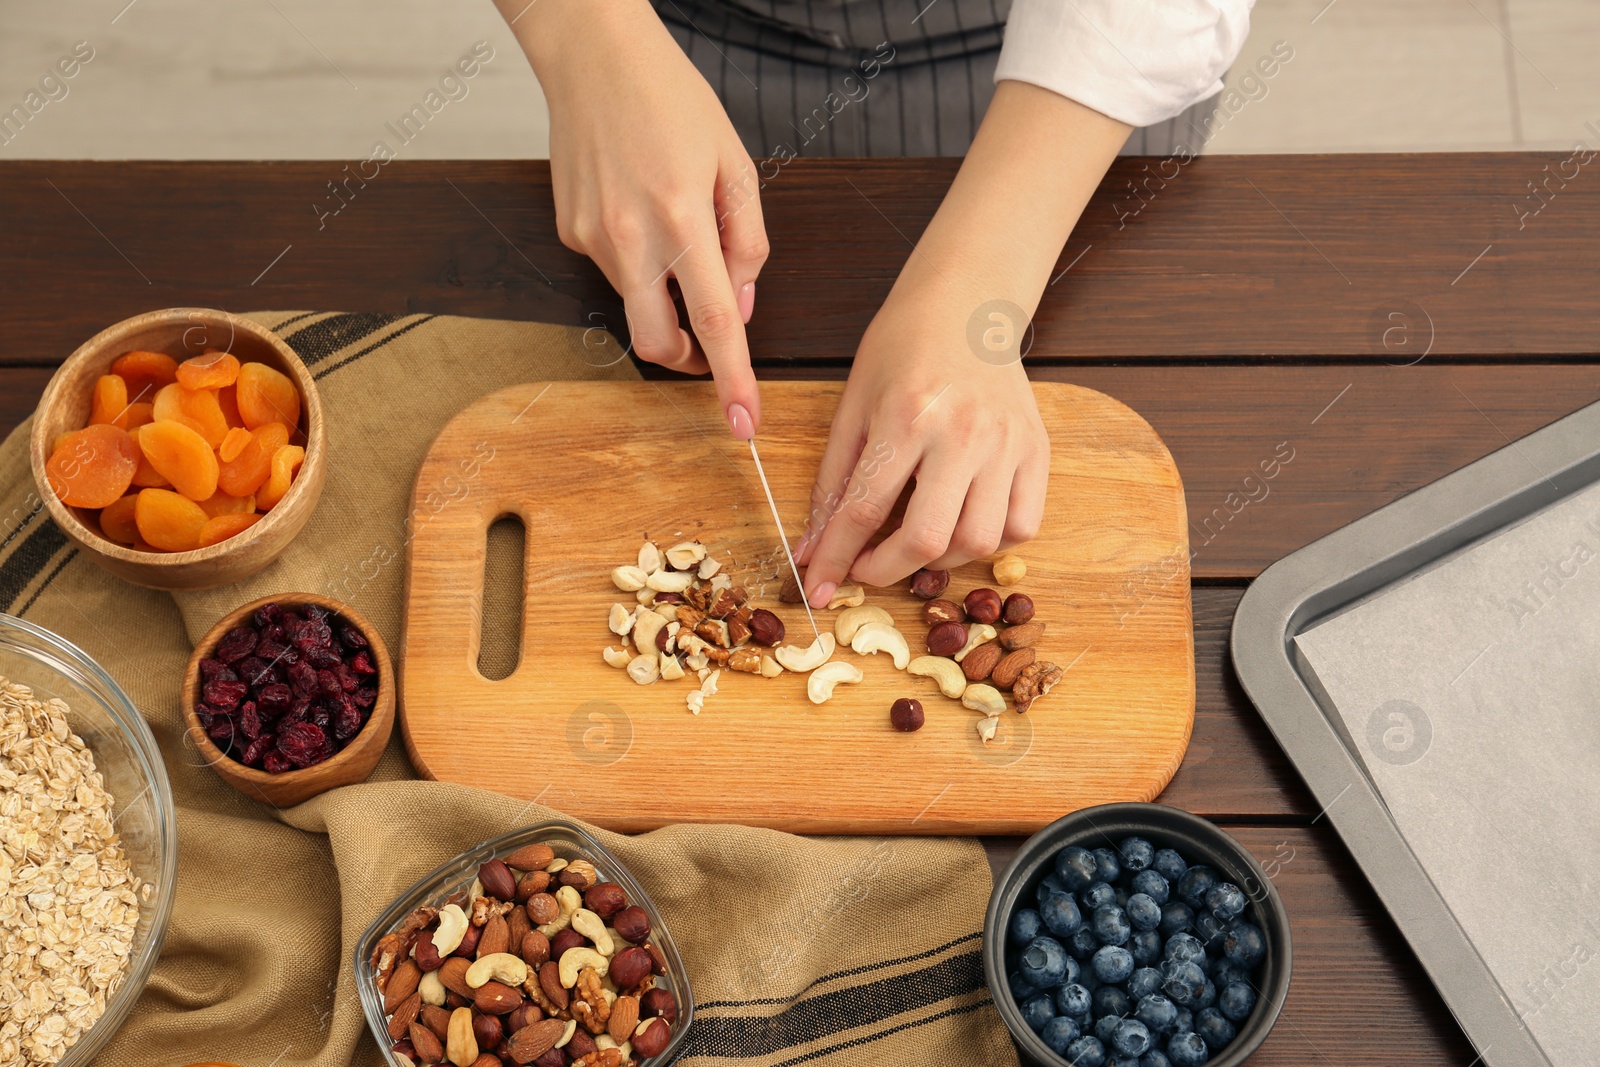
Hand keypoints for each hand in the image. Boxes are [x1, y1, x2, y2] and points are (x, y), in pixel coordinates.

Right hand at [504, 0, 767, 436]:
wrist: (594, 58)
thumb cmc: (672, 100)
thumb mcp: (736, 166)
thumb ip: (747, 244)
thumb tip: (739, 307)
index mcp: (683, 219)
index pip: (715, 324)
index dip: (732, 381)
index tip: (743, 424)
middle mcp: (631, 238)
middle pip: (658, 341)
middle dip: (687, 360)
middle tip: (707, 345)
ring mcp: (593, 239)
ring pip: (636, 303)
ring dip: (663, 293)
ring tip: (674, 231)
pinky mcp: (570, 232)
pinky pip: (614, 270)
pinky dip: (637, 259)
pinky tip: (638, 207)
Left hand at [794, 80, 1131, 604]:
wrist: (966, 304)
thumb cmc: (901, 349)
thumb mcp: (853, 406)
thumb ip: (833, 482)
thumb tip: (812, 550)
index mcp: (906, 416)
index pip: (864, 509)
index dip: (837, 558)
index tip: (823, 589)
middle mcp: (963, 432)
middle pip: (929, 538)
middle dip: (890, 571)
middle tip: (870, 569)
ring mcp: (1007, 443)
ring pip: (980, 541)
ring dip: (942, 560)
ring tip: (919, 541)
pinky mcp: (1037, 449)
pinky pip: (1022, 525)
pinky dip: (991, 542)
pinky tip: (964, 523)